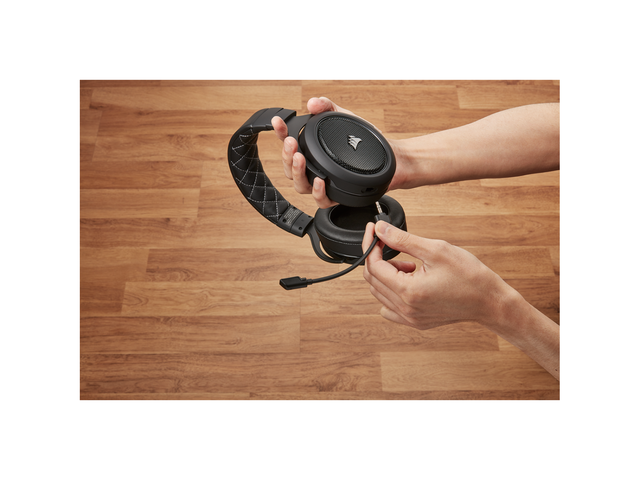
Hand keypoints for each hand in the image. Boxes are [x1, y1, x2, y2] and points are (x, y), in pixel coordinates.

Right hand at [271, 97, 371, 208]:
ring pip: (300, 185)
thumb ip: (327, 106)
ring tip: (300, 158)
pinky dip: (318, 191)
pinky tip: (319, 180)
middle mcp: (314, 168)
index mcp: (311, 150)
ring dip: (297, 171)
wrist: (390, 156)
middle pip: (289, 167)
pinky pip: (321, 200)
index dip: (280, 132)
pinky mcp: (336, 196)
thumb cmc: (365, 140)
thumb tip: (313, 103)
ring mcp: (323, 183)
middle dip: (286, 154)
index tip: (278, 122)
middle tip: (291, 143)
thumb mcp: (344, 117)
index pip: (288, 142)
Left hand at [361, 221, 512, 329]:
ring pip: (380, 294)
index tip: (374, 231)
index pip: (373, 266)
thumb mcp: (435, 249)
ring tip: (410, 265)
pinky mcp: (416, 322)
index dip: (371, 245)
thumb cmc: (469, 275)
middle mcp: (405, 309)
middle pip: (373, 280)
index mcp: (408, 291)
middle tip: (393, 245)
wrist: (490, 301)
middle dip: (378, 258)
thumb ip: (402, 239)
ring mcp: (410, 318)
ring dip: (386, 275)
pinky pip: (390, 308)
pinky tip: (408, 282)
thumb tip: (380, 229)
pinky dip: (392, 292)